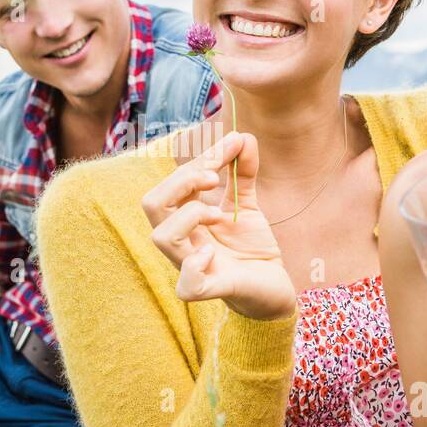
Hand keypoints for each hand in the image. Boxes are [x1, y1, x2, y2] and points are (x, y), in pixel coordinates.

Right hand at [142, 130, 296, 321]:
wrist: (274, 289)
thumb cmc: (251, 249)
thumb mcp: (247, 205)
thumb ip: (242, 172)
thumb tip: (243, 136)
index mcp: (185, 219)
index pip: (172, 184)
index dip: (198, 159)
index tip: (230, 144)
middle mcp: (183, 241)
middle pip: (152, 204)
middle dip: (182, 181)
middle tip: (215, 180)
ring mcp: (193, 267)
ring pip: (161, 238)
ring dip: (189, 216)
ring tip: (218, 216)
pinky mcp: (213, 290)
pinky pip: (187, 287)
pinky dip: (195, 267)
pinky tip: (213, 253)